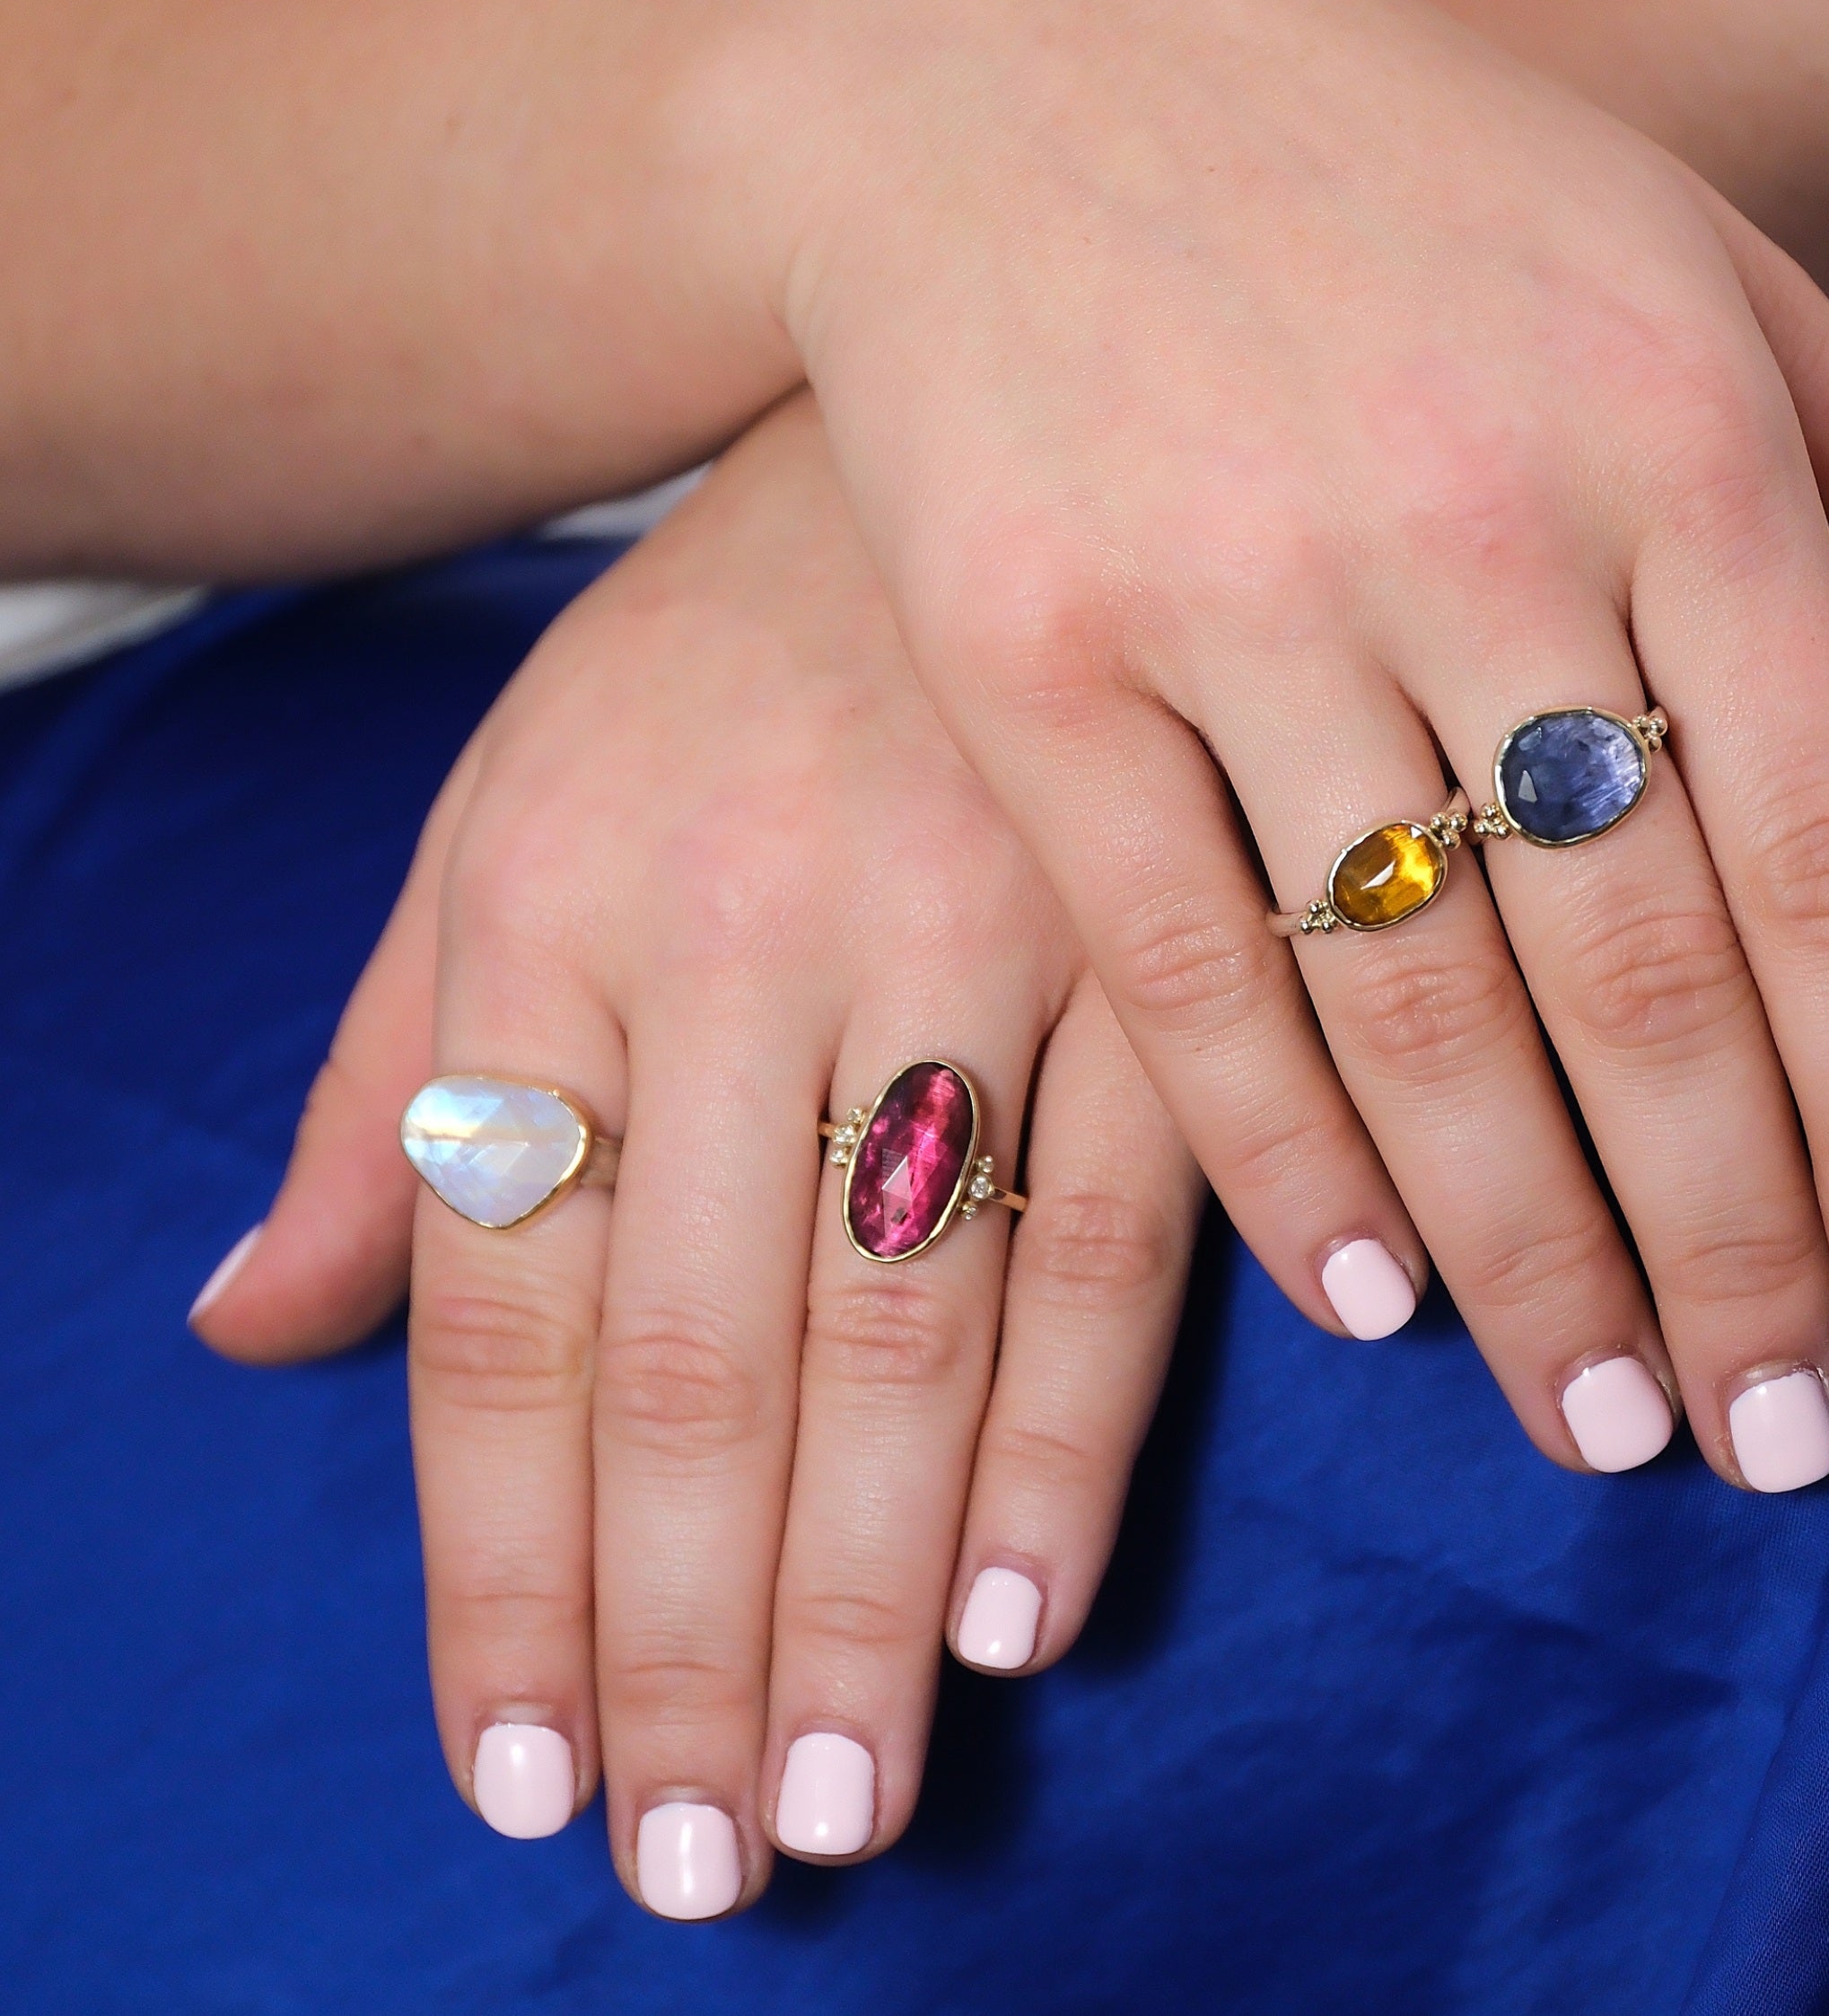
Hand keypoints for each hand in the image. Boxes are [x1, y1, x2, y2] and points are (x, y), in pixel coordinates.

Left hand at [194, 396, 1202, 1912]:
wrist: (955, 374)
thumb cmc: (717, 646)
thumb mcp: (509, 809)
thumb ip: (398, 1075)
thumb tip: (258, 1330)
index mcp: (559, 904)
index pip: (511, 1303)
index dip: (503, 1565)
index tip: (513, 1771)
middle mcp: (754, 930)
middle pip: (702, 1352)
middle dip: (688, 1635)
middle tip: (696, 1865)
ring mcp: (976, 921)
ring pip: (909, 1319)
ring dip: (864, 1585)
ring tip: (840, 1795)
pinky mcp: (1158, 919)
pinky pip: (1133, 1202)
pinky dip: (1078, 1415)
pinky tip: (1023, 1598)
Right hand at [732, 0, 1828, 1485]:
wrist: (1001, 71)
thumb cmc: (1378, 186)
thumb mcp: (1696, 274)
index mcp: (1680, 424)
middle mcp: (1473, 513)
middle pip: (1641, 961)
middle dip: (1726, 1236)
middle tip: (1767, 1438)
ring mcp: (1233, 585)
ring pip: (1415, 997)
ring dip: (1521, 1247)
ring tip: (1594, 1421)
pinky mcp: (1030, 654)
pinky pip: (1178, 958)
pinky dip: (1280, 1151)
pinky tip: (1360, 1293)